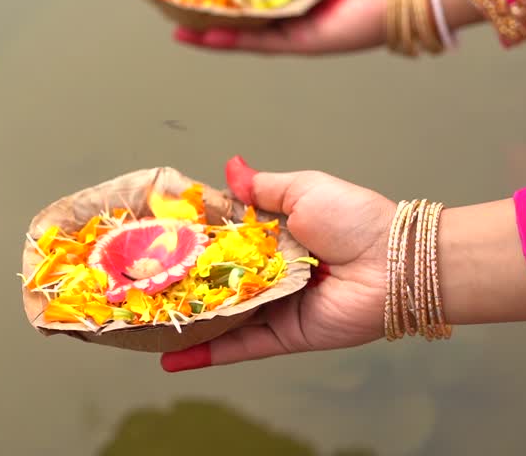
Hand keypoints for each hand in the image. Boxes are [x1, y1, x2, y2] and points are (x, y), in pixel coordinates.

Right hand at [160, 156, 395, 371]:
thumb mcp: (304, 189)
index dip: (187, 238)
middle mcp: (269, 271)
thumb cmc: (356, 220)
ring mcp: (273, 305)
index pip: (220, 238)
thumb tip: (231, 166)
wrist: (395, 263)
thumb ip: (262, 187)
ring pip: (219, 316)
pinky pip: (239, 346)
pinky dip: (206, 353)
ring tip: (137, 324)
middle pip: (212, 280)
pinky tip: (171, 358)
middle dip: (175, 283)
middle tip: (131, 284)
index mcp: (273, 235)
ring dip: (182, 321)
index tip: (149, 236)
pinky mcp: (283, 335)